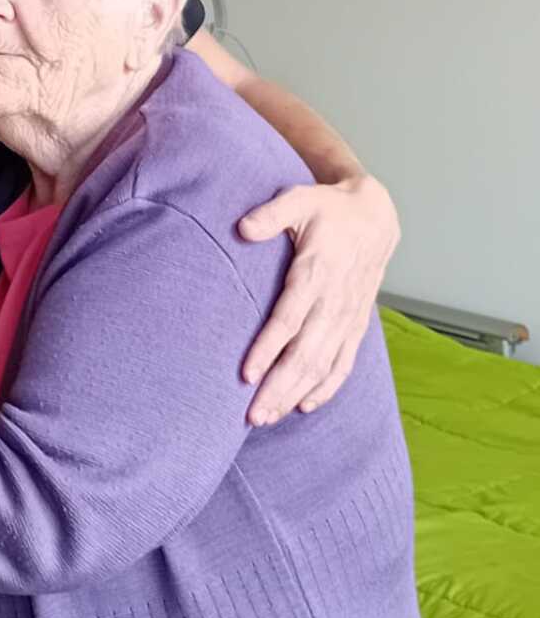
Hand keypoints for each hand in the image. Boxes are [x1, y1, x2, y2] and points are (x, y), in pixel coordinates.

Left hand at [238, 175, 399, 424]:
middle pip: (305, 353)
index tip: (245, 375)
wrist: (375, 215)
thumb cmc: (328, 209)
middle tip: (251, 415)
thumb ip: (271, 214)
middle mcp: (335, 301)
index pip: (290, 318)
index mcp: (318, 272)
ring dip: (296, 394)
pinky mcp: (357, 324)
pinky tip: (304, 406)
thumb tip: (243, 228)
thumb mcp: (299, 200)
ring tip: (267, 417)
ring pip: (323, 365)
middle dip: (279, 387)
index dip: (268, 348)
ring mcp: (349, 316)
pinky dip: (326, 387)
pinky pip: (344, 362)